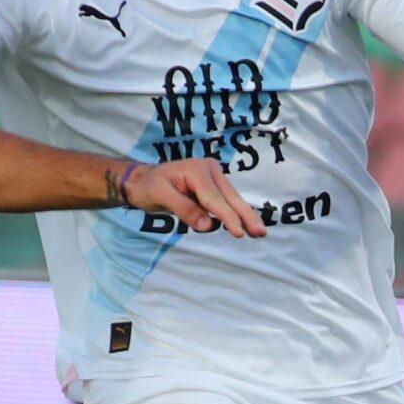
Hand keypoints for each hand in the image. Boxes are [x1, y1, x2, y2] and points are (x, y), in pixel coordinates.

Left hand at [119, 159, 268, 238]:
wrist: (142, 179)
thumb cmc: (148, 186)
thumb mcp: (160, 196)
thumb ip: (184, 209)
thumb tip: (207, 225)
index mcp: (197, 170)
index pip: (214, 199)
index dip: (228, 217)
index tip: (239, 233)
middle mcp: (209, 169)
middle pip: (230, 197)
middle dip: (245, 216)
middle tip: (261, 233)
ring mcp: (213, 176)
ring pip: (231, 199)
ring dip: (244, 216)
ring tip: (259, 232)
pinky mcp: (212, 185)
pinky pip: (225, 201)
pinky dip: (235, 213)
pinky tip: (246, 224)